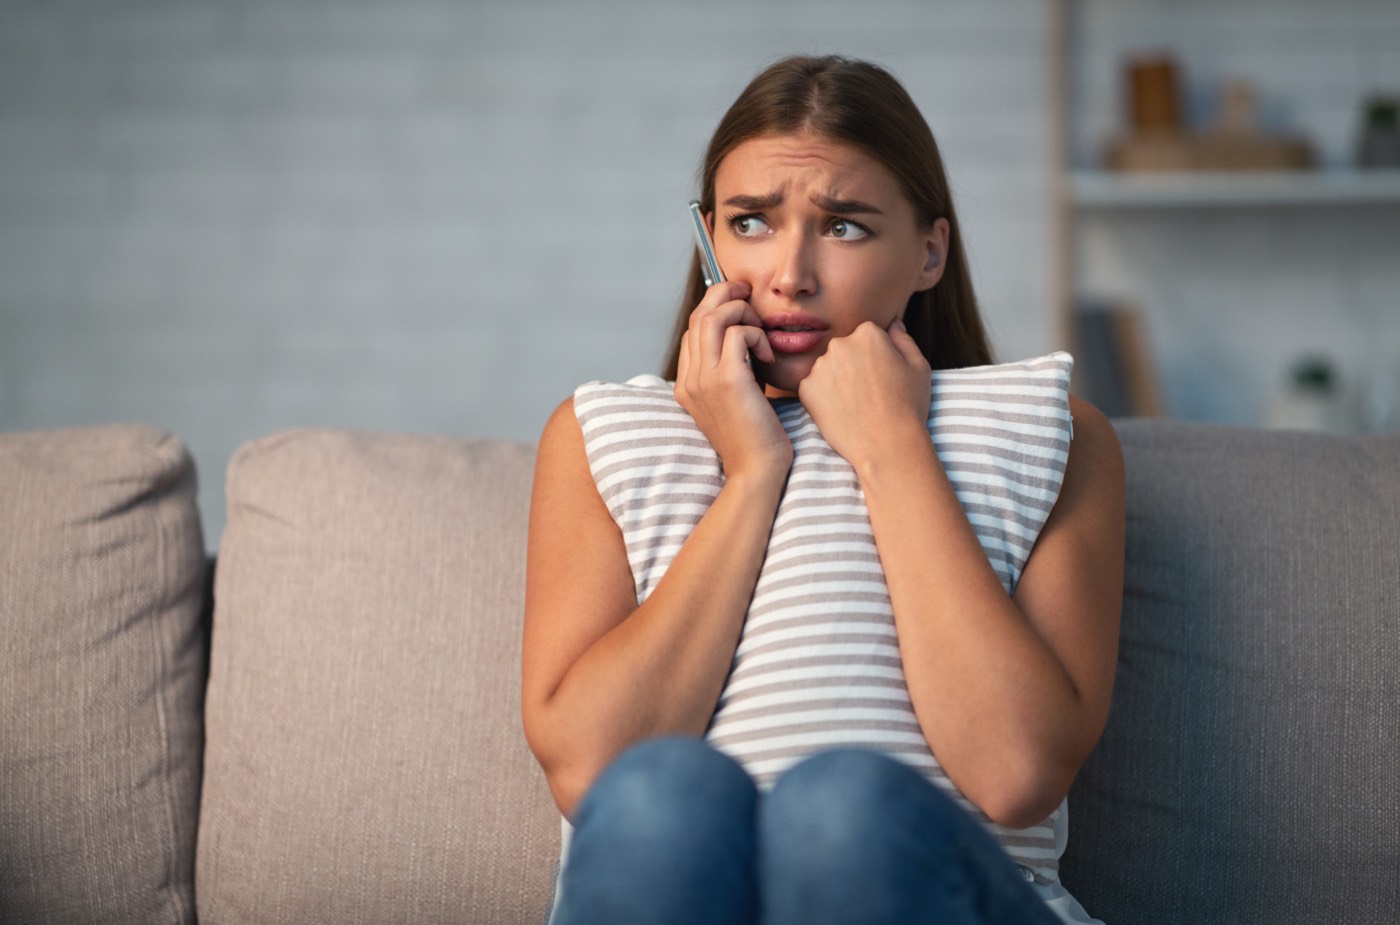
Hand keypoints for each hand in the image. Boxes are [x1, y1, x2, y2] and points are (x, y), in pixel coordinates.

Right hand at [675, 281, 792, 479]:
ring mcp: (704, 379)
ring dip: (742, 312)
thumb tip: (746, 339)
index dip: (715, 309)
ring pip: (713, 317)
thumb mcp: (737, 399)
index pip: (692, 329)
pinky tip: (769, 355)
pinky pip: (738, 333)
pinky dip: (756, 334)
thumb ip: (733, 370)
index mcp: (687, 384)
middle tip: (749, 293)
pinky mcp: (727, 381)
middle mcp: (689, 379)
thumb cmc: (756, 438)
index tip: (741, 306)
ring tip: (761, 329)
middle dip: (725, 295)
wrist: (756, 472)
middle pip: (698, 315)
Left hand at [798, 317, 932, 471]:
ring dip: (836, 381)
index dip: (875, 359)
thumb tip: (892, 324)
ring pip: (827, 369)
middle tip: (867, 394)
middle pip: (843, 350)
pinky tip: (841, 413)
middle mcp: (840, 343)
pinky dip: (822, 399)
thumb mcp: (919, 367)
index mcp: (868, 333)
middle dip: (852, 366)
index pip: (865, 337)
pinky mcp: (806, 388)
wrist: (887, 445)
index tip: (882, 378)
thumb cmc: (908, 406)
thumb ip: (903, 339)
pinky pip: (812, 388)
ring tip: (855, 405)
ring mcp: (820, 366)